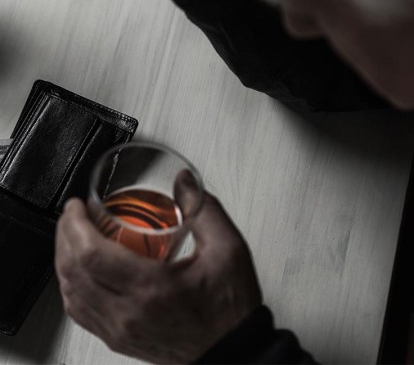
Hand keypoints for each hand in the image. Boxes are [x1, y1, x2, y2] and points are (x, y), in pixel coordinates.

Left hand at [55, 171, 261, 363]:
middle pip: (73, 273)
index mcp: (152, 289)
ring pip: (71, 295)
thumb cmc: (230, 309)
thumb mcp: (227, 249)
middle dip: (64, 236)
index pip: (91, 255)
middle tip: (73, 215)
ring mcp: (120, 331)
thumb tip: (183, 182)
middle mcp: (129, 314)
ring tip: (73, 237)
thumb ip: (203, 209)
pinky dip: (72, 286)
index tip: (77, 206)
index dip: (75, 225)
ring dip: (64, 261)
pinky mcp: (120, 339)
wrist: (234, 352)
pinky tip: (81, 271)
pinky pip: (81, 313)